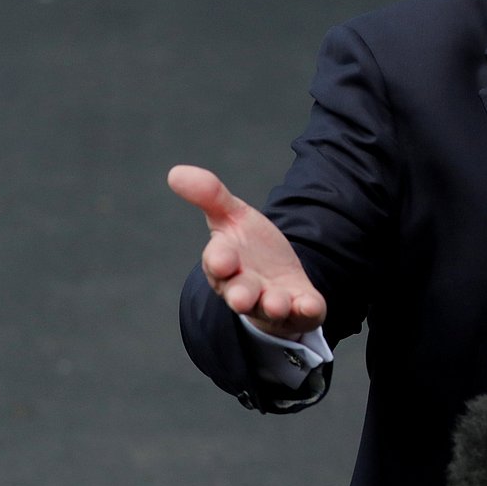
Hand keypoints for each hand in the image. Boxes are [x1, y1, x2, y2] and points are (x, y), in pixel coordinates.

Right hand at [168, 165, 326, 339]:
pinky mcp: (299, 309)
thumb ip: (210, 196)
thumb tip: (175, 172)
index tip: (223, 259)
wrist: (277, 279)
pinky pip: (303, 313)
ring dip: (273, 305)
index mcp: (225, 264)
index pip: (217, 263)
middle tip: (241, 298)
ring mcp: (272, 301)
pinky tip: (310, 305)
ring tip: (277, 303)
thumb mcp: (232, 217)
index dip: (219, 261)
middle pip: (240, 294)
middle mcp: (246, 288)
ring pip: (269, 308)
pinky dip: (307, 309)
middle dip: (240, 295)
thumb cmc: (248, 249)